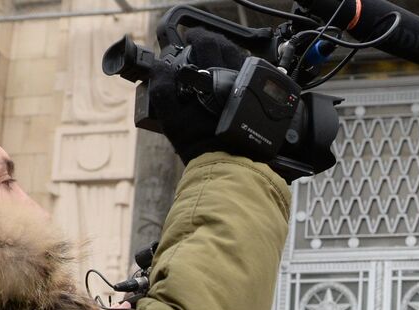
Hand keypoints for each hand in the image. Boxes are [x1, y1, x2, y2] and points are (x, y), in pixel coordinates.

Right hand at [149, 29, 247, 164]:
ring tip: (216, 61)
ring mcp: (250, 90)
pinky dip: (242, 72)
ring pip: (242, 60)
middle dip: (213, 42)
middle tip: (202, 46)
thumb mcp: (170, 118)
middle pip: (228, 46)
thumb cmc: (198, 144)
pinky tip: (232, 78)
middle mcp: (236, 80)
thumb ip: (162, 89)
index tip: (191, 37)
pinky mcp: (259, 101)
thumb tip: (159, 66)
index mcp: (214, 79)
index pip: (208, 43)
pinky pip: (253, 77)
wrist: (225, 164)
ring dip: (228, 55)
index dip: (197, 35)